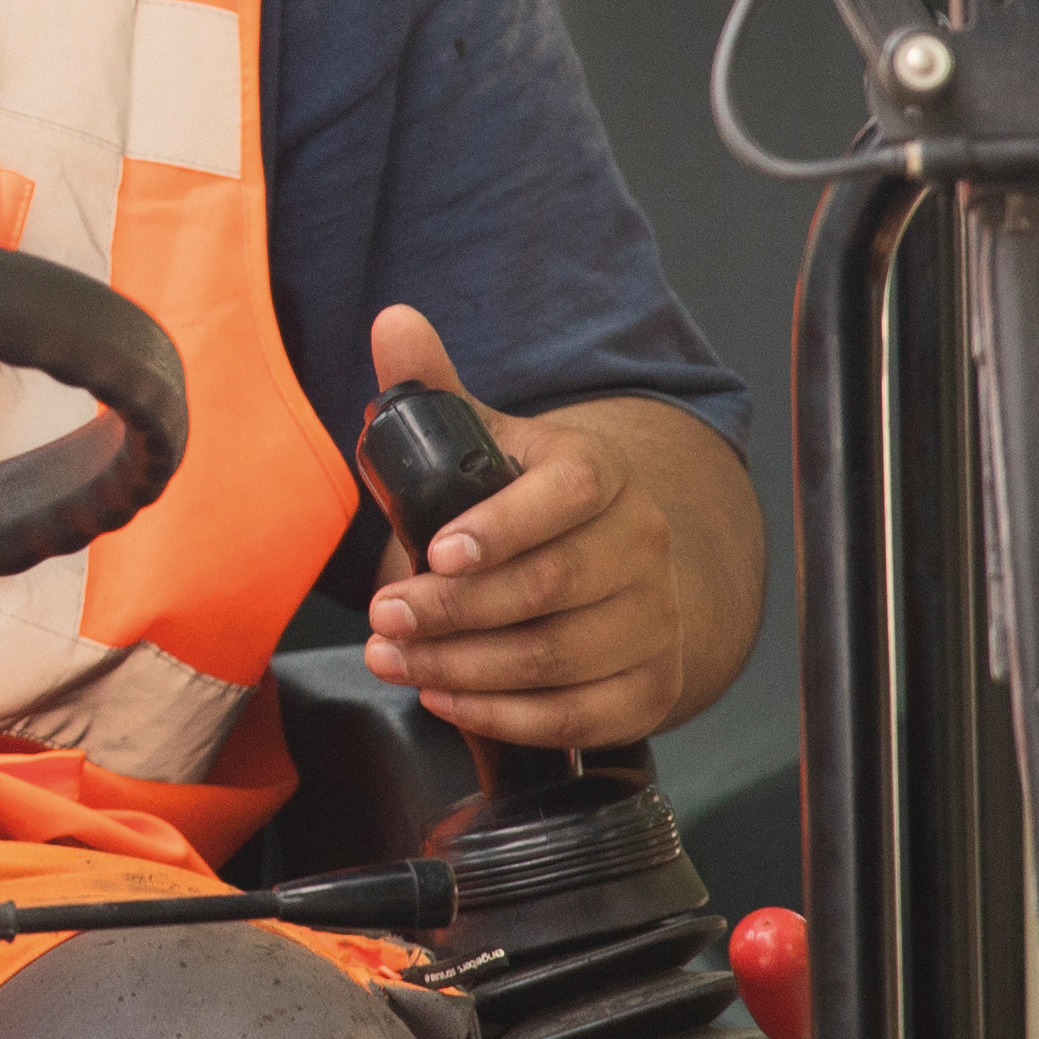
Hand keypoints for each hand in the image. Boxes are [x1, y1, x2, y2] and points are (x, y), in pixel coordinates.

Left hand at [354, 304, 761, 749]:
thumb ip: (435, 390)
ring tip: (395, 659)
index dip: (502, 526)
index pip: (566, 494)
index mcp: (599, 474)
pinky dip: (503, 716)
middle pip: (550, 587)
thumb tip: (393, 322)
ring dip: (462, 668)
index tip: (438, 552)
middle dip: (454, 609)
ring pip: (555, 658)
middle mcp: (639, 544)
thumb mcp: (486, 443)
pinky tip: (446, 698)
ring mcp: (653, 619)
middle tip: (385, 616)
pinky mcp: (649, 686)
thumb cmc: (528, 505)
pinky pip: (576, 716)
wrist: (618, 570)